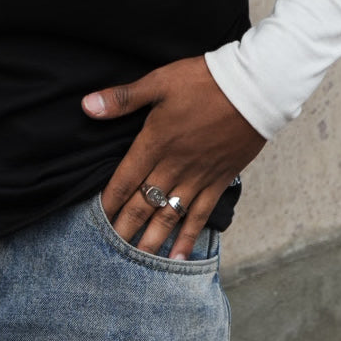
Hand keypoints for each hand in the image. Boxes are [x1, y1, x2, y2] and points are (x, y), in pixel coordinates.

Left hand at [82, 55, 265, 259]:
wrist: (253, 89)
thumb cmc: (204, 81)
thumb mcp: (159, 81)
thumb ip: (123, 98)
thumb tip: (87, 106)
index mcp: (154, 141)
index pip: (124, 179)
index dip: (108, 201)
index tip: (95, 220)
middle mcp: (173, 165)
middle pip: (143, 202)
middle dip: (124, 227)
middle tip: (109, 250)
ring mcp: (197, 176)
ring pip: (168, 215)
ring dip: (151, 238)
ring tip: (136, 259)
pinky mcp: (218, 180)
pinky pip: (200, 215)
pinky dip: (188, 237)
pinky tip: (178, 256)